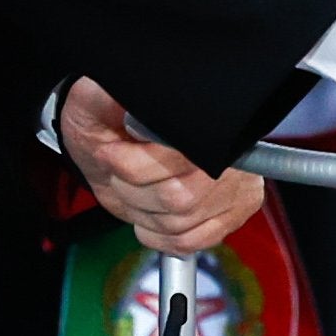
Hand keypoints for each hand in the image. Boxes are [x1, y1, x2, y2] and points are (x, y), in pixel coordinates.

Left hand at [59, 79, 266, 251]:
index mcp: (207, 119)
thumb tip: (114, 95)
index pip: (181, 157)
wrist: (117, 144)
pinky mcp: (235, 213)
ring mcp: (239, 185)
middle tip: (122, 175)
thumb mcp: (96, 99)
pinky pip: (190, 241)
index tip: (109, 154)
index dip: (135, 165)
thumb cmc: (108, 121)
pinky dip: (160, 235)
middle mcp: (234, 152)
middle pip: (180, 197)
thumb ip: (103, 95)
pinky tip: (154, 213)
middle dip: (134, 192)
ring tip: (138, 192)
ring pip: (182, 222)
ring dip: (145, 214)